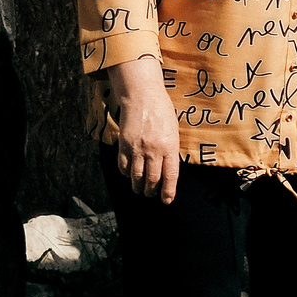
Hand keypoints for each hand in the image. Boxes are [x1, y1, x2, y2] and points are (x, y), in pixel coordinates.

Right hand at [104, 55, 181, 203]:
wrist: (142, 96)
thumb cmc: (162, 111)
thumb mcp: (173, 130)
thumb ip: (170, 149)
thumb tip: (167, 168)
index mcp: (170, 146)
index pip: (170, 175)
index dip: (168, 190)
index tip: (167, 200)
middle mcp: (154, 150)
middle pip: (152, 178)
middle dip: (151, 190)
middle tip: (150, 194)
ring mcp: (137, 148)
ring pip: (136, 175)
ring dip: (138, 185)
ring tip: (139, 189)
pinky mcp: (124, 144)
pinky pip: (123, 165)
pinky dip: (125, 173)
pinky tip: (128, 174)